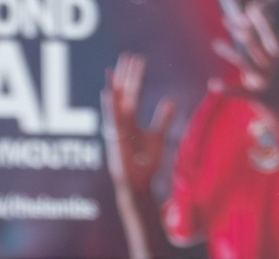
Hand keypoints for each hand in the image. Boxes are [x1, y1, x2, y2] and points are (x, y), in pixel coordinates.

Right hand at [103, 54, 175, 201]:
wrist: (140, 184)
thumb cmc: (146, 164)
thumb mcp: (158, 136)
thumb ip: (163, 119)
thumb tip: (170, 101)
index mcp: (131, 120)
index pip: (134, 93)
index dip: (136, 77)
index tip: (138, 60)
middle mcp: (122, 122)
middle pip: (124, 93)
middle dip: (126, 75)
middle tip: (128, 55)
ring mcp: (118, 130)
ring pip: (117, 103)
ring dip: (117, 86)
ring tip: (114, 69)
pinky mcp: (116, 139)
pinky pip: (112, 121)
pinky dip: (110, 107)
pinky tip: (108, 93)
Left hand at [214, 5, 278, 132]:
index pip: (269, 37)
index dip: (259, 23)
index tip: (249, 11)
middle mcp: (274, 68)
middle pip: (254, 44)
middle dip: (239, 31)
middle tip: (226, 20)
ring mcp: (267, 82)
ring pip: (245, 63)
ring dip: (230, 53)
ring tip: (215, 43)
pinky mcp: (261, 97)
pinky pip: (240, 92)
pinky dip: (226, 89)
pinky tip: (213, 85)